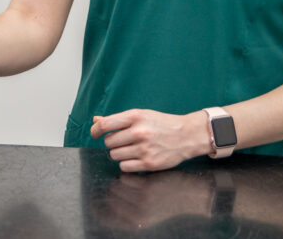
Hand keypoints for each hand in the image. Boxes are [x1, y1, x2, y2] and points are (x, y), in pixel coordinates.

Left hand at [90, 109, 208, 171]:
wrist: (187, 135)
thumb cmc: (161, 124)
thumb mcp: (141, 115)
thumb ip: (117, 120)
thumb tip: (95, 121)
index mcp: (135, 117)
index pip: (105, 125)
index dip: (95, 131)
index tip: (95, 134)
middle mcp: (139, 132)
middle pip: (109, 143)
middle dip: (114, 142)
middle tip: (125, 140)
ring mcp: (144, 149)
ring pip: (115, 155)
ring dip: (120, 153)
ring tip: (132, 148)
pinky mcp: (149, 164)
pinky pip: (124, 167)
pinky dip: (127, 163)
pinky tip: (136, 157)